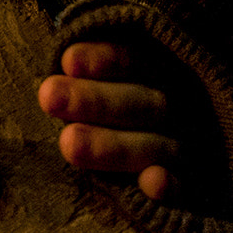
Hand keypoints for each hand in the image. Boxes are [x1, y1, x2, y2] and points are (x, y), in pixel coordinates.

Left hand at [38, 41, 179, 200]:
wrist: (163, 175)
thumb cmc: (99, 119)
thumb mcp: (97, 83)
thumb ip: (81, 67)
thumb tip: (57, 46)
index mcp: (152, 77)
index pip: (131, 61)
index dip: (103, 60)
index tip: (68, 61)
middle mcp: (169, 110)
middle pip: (139, 102)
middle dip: (93, 100)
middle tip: (48, 96)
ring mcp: (180, 148)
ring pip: (155, 145)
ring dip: (114, 146)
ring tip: (68, 143)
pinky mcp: (184, 186)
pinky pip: (181, 187)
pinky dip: (170, 185)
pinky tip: (152, 183)